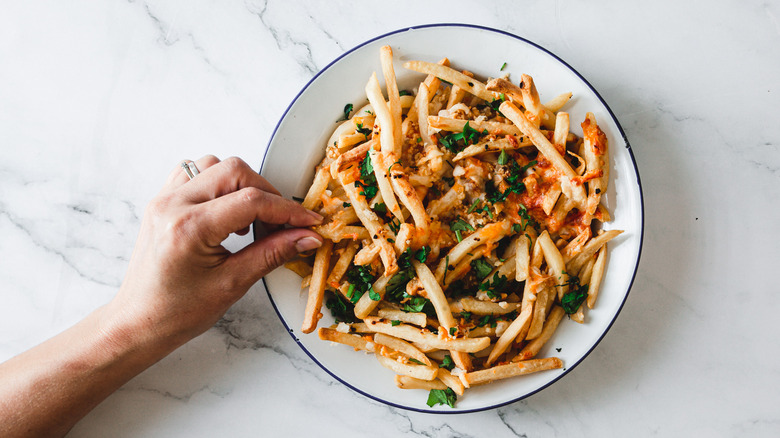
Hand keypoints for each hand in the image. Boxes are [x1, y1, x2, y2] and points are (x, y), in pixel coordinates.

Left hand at [110, 155, 323, 344]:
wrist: (138, 322)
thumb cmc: (178, 312)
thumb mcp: (233, 284)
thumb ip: (273, 253)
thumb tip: (306, 237)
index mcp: (189, 228)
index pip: (251, 201)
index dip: (288, 210)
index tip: (309, 221)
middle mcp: (173, 205)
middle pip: (234, 171)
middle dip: (267, 194)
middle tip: (282, 223)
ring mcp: (164, 199)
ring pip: (214, 165)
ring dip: (241, 185)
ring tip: (250, 219)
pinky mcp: (162, 201)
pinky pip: (194, 173)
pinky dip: (218, 184)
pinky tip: (227, 211)